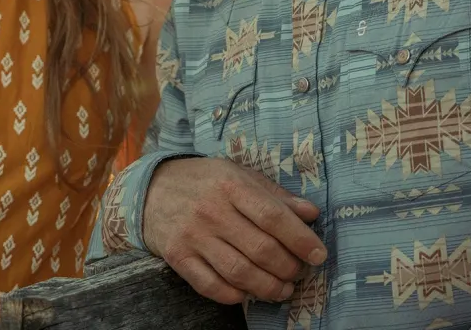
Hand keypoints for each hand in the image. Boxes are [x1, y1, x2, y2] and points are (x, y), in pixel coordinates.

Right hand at [143, 156, 324, 305]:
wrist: (152, 188)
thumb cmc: (205, 180)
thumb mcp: (239, 174)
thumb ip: (275, 195)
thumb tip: (311, 213)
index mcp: (231, 184)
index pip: (273, 216)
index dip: (300, 238)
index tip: (318, 254)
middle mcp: (212, 210)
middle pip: (260, 249)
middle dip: (288, 267)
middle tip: (300, 273)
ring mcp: (193, 236)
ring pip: (239, 272)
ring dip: (268, 287)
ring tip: (284, 289)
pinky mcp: (178, 258)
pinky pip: (211, 286)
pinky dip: (235, 296)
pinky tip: (249, 293)